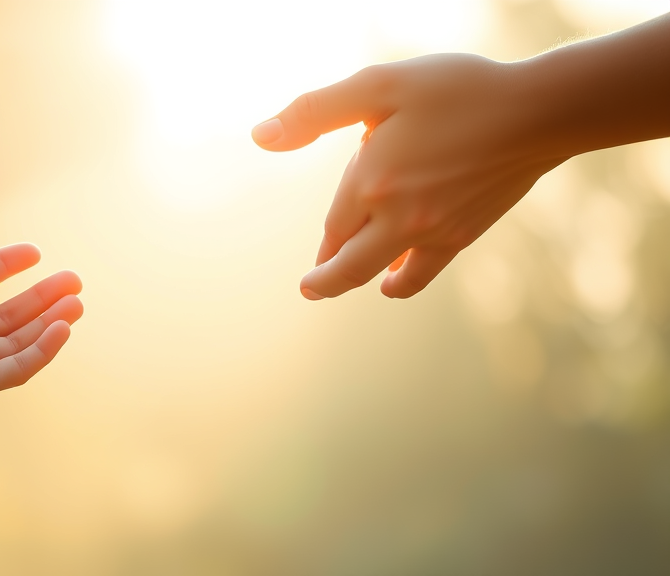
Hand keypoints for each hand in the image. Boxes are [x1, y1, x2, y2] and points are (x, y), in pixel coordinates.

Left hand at [0, 203, 82, 429]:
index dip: (5, 265)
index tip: (34, 253)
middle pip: (7, 312)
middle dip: (42, 296)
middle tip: (75, 280)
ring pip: (19, 338)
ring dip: (51, 320)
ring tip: (78, 302)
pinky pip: (19, 366)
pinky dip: (44, 349)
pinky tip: (64, 328)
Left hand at [252, 54, 565, 298]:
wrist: (539, 112)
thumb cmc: (456, 91)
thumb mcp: (379, 85)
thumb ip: (316, 111)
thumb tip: (260, 136)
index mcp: (369, 181)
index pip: (334, 221)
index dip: (327, 233)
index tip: (320, 246)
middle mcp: (395, 217)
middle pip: (346, 264)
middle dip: (324, 279)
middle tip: (310, 289)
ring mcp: (429, 232)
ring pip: (378, 271)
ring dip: (353, 281)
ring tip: (335, 285)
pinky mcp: (460, 237)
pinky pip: (420, 274)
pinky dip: (400, 283)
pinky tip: (391, 284)